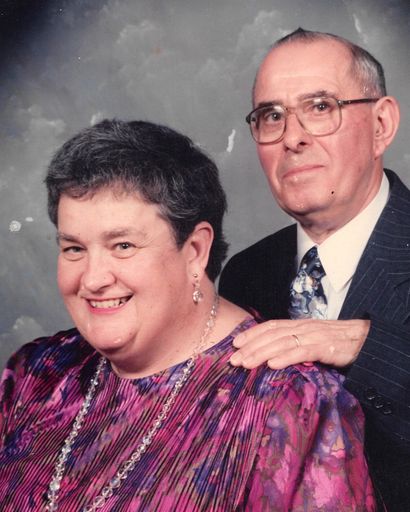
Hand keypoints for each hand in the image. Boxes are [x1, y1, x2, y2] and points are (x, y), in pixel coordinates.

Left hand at [230, 319, 369, 368]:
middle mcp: (303, 328)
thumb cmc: (339, 342)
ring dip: (261, 353)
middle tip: (233, 359)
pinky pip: (302, 352)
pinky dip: (285, 358)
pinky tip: (272, 365)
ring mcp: (314, 336)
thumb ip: (296, 345)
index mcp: (299, 325)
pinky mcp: (326, 348)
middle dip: (251, 346)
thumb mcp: (314, 340)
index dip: (252, 333)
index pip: (271, 326)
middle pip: (272, 335)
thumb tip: (274, 356)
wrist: (367, 339)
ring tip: (245, 363)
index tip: (235, 343)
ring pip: (282, 343)